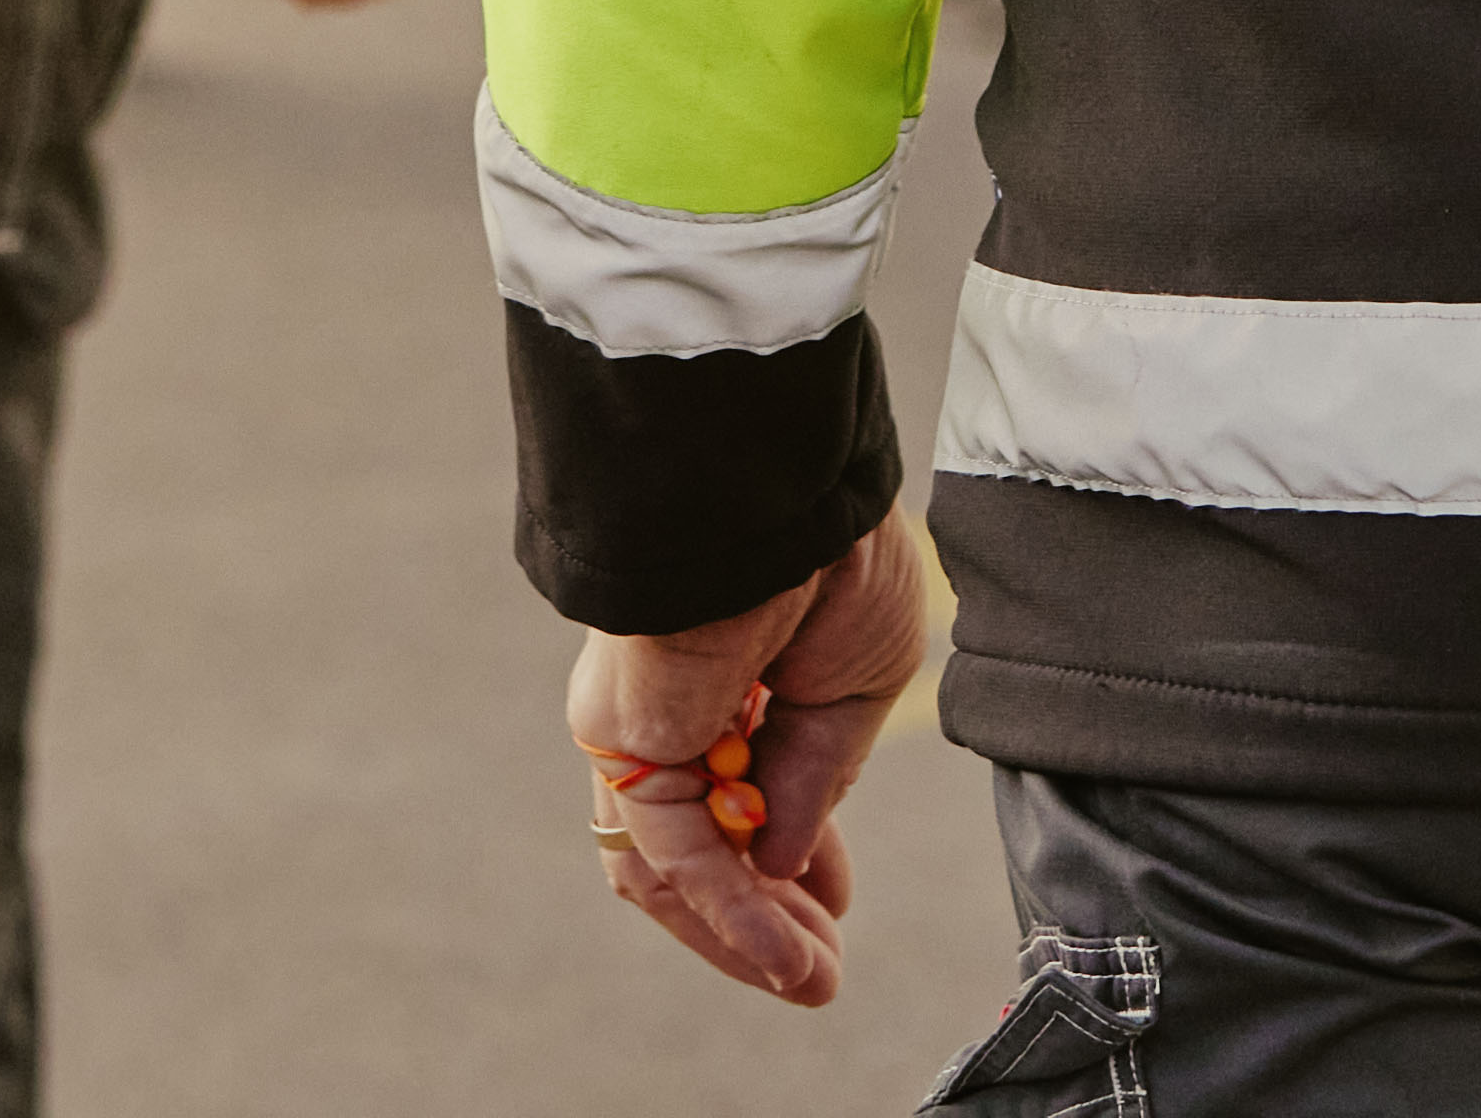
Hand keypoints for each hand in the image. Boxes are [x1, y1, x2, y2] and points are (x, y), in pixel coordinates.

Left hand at [566, 524, 937, 1007]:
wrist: (781, 498)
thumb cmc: (830, 560)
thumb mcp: (853, 692)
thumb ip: (810, 784)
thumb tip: (778, 866)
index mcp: (732, 675)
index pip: (748, 793)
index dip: (792, 859)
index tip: (835, 909)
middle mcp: (674, 706)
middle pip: (701, 845)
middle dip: (767, 917)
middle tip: (821, 975)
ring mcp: (642, 730)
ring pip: (677, 865)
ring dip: (743, 935)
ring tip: (811, 982)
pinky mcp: (627, 745)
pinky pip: (674, 851)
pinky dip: (729, 912)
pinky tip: (783, 956)